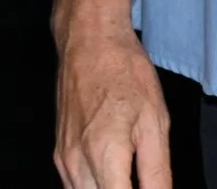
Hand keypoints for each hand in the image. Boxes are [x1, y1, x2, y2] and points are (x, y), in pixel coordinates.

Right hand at [52, 0, 171, 188]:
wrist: (90, 42)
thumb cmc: (126, 74)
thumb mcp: (155, 123)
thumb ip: (157, 172)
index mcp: (104, 156)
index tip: (153, 188)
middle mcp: (77, 164)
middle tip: (145, 180)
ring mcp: (64, 161)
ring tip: (130, 176)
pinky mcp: (59, 154)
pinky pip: (75, 186)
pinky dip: (95, 187)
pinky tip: (116, 175)